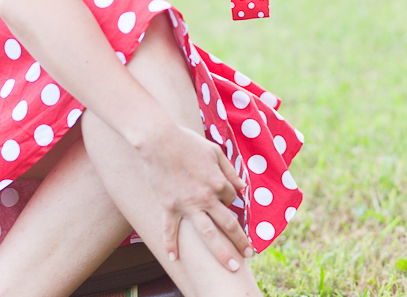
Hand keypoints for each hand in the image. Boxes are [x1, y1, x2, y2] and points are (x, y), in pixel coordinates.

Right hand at [139, 124, 251, 270]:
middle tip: (248, 255)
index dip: (230, 199)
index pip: (232, 198)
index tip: (224, 197)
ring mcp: (187, 205)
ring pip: (208, 235)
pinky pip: (170, 229)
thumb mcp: (214, 151)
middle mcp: (206, 197)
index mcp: (218, 182)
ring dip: (221, 252)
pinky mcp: (169, 206)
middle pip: (228, 224)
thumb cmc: (187, 141)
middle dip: (240, 242)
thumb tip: (243, 187)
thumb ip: (229, 170)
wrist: (158, 140)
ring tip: (231, 267)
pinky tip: (174, 257)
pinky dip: (171, 244)